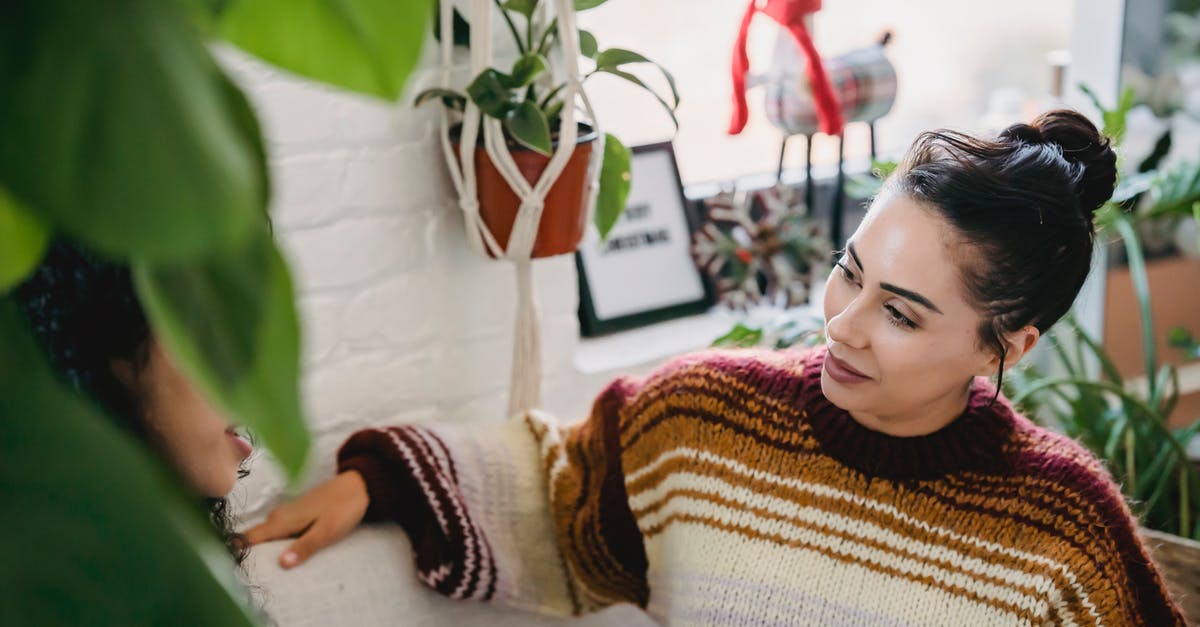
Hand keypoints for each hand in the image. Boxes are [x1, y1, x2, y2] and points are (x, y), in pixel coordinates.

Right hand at [243, 469, 369, 568]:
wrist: (357, 485)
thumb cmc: (343, 507)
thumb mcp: (326, 531)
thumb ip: (305, 547)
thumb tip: (282, 564)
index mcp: (280, 521)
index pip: (246, 538)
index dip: (234, 553)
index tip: (232, 570)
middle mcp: (276, 517)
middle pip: (252, 541)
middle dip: (249, 558)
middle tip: (250, 579)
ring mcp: (284, 515)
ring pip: (264, 538)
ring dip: (262, 553)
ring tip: (263, 573)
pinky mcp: (293, 516)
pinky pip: (275, 534)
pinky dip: (274, 546)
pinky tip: (280, 557)